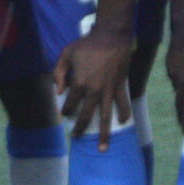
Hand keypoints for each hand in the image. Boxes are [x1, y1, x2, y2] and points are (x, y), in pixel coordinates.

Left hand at [53, 27, 132, 147]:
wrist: (111, 36)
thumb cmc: (87, 44)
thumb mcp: (66, 54)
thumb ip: (59, 72)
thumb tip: (59, 91)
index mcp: (79, 83)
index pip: (70, 105)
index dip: (66, 111)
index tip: (65, 113)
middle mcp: (93, 91)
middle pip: (86, 116)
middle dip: (81, 129)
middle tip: (77, 137)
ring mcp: (108, 90)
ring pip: (106, 117)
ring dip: (105, 135)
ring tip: (102, 148)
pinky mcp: (119, 86)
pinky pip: (123, 104)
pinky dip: (125, 114)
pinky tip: (123, 122)